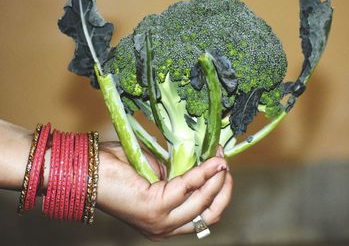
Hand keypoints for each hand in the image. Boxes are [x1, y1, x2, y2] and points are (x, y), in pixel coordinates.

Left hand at [97, 142, 232, 240]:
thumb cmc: (115, 169)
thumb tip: (199, 165)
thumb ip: (176, 175)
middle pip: (210, 214)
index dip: (218, 192)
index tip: (223, 169)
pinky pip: (188, 187)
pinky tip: (212, 160)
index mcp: (163, 223)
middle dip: (223, 189)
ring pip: (203, 203)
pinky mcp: (154, 208)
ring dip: (216, 180)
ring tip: (221, 159)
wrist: (84, 169)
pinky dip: (203, 172)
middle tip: (226, 165)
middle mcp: (164, 228)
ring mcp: (159, 221)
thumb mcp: (154, 174)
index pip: (203, 215)